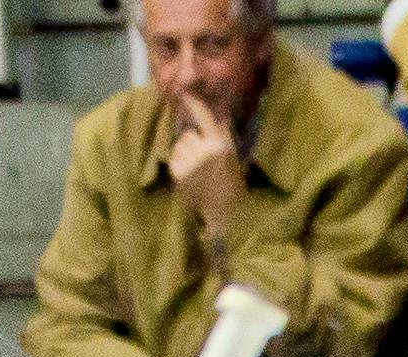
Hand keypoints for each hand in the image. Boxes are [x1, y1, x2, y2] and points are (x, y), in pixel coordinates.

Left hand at [168, 91, 241, 236]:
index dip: (193, 103)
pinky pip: (173, 159)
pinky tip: (191, 179)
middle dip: (191, 145)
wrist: (226, 214)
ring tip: (198, 172)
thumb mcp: (233, 159)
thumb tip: (219, 113)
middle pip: (187, 136)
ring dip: (185, 156)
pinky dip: (179, 167)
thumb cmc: (232, 186)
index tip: (183, 92)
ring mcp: (190, 162)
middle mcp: (204, 151)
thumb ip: (223, 136)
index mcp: (220, 146)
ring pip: (179, 147)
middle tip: (203, 163)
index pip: (204, 117)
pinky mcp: (178, 173)